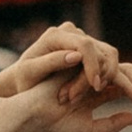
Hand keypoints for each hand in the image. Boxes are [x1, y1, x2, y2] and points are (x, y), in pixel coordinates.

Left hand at [0, 22, 127, 110]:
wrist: (23, 80)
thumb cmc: (23, 78)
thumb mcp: (30, 72)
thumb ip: (51, 62)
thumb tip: (76, 56)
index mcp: (55, 35)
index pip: (84, 45)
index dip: (93, 66)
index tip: (95, 87)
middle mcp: (71, 32)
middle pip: (98, 52)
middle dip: (92, 78)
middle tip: (73, 99)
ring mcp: (81, 39)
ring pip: (108, 56)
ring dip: (101, 79)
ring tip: (77, 97)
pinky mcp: (90, 49)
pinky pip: (108, 60)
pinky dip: (106, 77)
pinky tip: (91, 91)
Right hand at [11, 58, 131, 131]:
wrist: (29, 120)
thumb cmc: (53, 128)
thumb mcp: (89, 130)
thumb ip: (112, 124)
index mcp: (94, 95)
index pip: (125, 88)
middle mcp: (93, 81)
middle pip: (128, 75)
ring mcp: (86, 74)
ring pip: (120, 72)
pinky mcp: (80, 69)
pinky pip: (106, 74)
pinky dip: (122, 84)